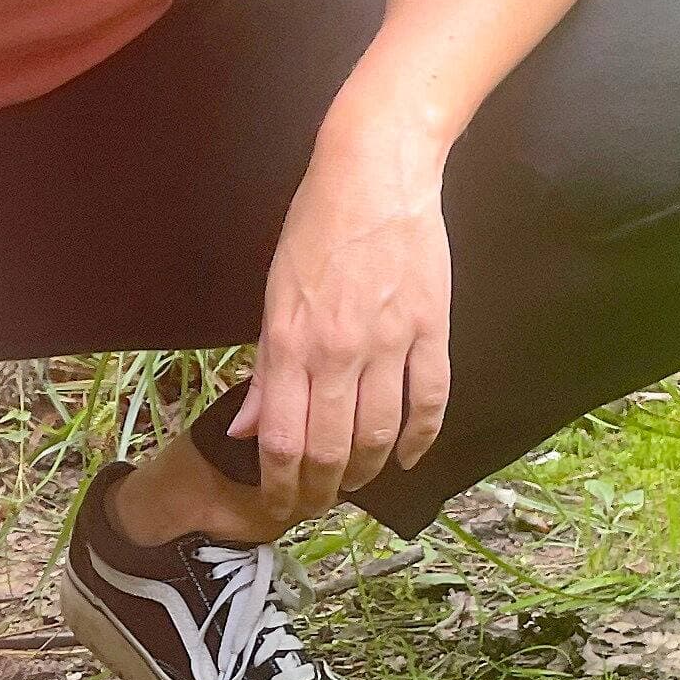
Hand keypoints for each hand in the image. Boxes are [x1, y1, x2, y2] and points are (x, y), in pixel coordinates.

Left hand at [227, 94, 452, 527]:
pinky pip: (431, 400)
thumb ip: (265, 369)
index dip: (280, 486)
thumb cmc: (316, 229)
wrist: (375, 174)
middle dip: (321, 491)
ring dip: (368, 470)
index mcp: (290, 342)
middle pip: (330, 449)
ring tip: (356, 480)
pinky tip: (410, 457)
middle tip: (317, 505)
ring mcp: (389, 342)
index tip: (279, 506)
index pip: (282, 441)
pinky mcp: (431, 328)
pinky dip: (421, 439)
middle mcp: (338, 350)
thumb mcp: (274, 296)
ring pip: (381, 434)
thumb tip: (248, 429)